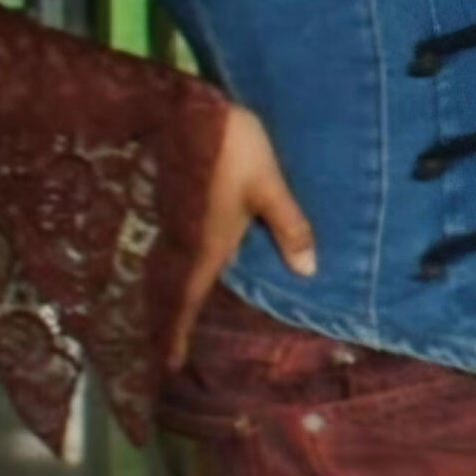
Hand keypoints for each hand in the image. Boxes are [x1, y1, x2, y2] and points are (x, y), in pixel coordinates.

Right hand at [170, 105, 316, 366]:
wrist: (185, 106)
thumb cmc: (233, 148)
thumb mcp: (269, 186)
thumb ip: (289, 226)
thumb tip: (308, 272)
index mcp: (206, 244)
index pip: (189, 300)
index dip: (178, 334)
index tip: (169, 368)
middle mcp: (184, 240)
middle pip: (175, 290)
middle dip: (170, 321)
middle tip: (167, 355)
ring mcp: (174, 222)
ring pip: (173, 269)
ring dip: (172, 294)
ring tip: (173, 320)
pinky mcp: (171, 204)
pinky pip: (174, 246)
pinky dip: (176, 266)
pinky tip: (186, 270)